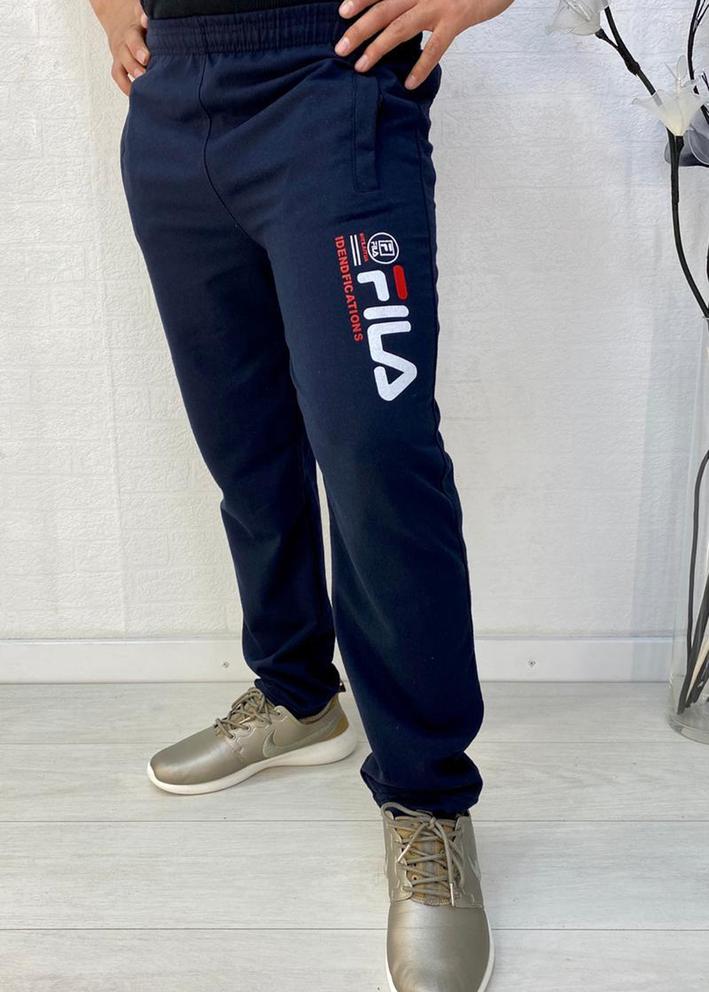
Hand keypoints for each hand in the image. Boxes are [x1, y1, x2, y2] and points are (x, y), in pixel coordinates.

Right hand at [91, 0, 149, 94]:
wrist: (121, 24)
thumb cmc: (145, 27)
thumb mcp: (152, 19)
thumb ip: (155, 20)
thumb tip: (155, 21)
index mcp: (140, 21)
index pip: (139, 13)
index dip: (142, 16)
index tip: (146, 21)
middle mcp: (129, 35)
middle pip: (131, 39)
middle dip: (137, 49)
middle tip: (146, 59)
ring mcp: (122, 50)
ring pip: (123, 58)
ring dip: (132, 69)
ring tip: (143, 80)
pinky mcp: (119, 64)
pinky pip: (118, 75)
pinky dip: (126, 85)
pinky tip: (136, 94)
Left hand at [334, 0, 514, 88]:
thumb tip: (395, 13)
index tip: (341, 12)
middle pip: (384, 9)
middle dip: (360, 29)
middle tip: (340, 48)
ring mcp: (439, 4)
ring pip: (401, 27)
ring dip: (378, 48)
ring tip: (361, 67)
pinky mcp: (457, 18)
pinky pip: (435, 47)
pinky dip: (421, 67)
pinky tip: (408, 84)